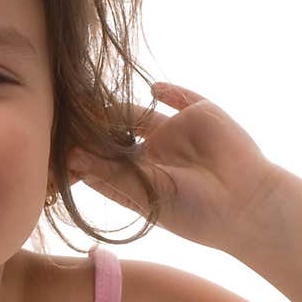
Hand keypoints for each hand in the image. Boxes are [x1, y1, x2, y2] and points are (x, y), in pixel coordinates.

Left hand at [68, 82, 285, 252]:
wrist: (249, 206)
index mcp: (134, 178)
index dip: (78, 151)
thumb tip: (70, 159)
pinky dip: (165, 90)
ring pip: (136, 113)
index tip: (52, 143)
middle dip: (90, 124)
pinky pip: (177, 96)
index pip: (98, 160)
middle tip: (63, 110)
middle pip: (112, 132)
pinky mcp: (198, 115)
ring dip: (114, 105)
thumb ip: (110, 174)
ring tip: (90, 95)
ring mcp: (173, 133)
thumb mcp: (147, 194)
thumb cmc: (196, 213)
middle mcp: (150, 155)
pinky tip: (151, 88)